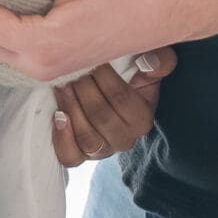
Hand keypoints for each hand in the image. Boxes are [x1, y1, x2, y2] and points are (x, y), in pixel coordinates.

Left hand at [50, 50, 172, 164]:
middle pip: (101, 117)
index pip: (121, 99)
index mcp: (142, 120)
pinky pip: (70, 156)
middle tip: (74, 71)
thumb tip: (149, 60)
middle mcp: (125, 140)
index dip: (104, 78)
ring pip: (86, 137)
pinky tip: (58, 116)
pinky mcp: (81, 157)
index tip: (95, 61)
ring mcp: (102, 151)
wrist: (111, 103)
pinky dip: (62, 138)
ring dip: (72, 108)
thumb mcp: (147, 69)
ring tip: (63, 86)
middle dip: (84, 90)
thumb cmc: (129, 82)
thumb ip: (159, 61)